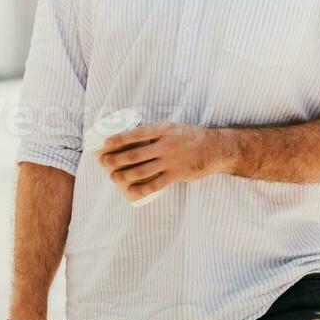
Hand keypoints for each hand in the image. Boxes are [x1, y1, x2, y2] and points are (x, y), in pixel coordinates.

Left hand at [97, 122, 224, 201]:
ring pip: (142, 171)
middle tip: (104, 163)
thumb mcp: (173, 128)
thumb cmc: (190, 137)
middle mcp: (166, 145)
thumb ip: (156, 132)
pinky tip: (130, 191)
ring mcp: (171, 161)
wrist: (215, 149)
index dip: (119, 139)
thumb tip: (133, 137)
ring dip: (124, 175)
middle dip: (116, 160)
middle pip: (135, 154)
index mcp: (163, 130)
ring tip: (113, 177)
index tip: (105, 143)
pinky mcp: (177, 175)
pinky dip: (141, 189)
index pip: (136, 134)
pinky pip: (155, 185)